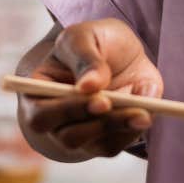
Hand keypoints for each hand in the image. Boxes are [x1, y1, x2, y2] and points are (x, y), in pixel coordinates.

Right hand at [18, 19, 163, 160]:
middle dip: (98, 123)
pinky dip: (131, 131)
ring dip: (118, 128)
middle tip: (124, 107)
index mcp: (38, 93)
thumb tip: (88, 86)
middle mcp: (54, 120)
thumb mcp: (85, 36)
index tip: (101, 100)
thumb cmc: (93, 41)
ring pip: (93, 145)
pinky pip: (114, 146)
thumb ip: (85, 58)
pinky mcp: (102, 141)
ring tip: (143, 113)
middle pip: (67, 136)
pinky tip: (145, 113)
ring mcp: (78, 133)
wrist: (120, 52)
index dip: (67, 111)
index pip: (40, 114)